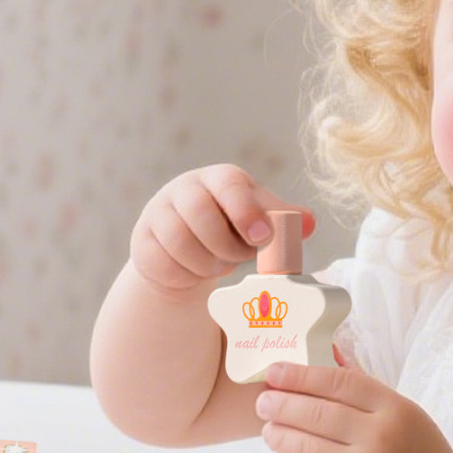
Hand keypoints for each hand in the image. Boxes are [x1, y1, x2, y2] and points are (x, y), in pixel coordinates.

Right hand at [130, 166, 312, 298]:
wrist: (189, 249)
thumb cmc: (230, 227)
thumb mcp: (259, 220)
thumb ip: (283, 220)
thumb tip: (309, 223)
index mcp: (218, 178)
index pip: (229, 185)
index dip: (246, 211)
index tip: (262, 238)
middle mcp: (184, 189)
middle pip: (199, 212)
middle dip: (225, 244)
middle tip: (239, 258)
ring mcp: (158, 213)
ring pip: (179, 240)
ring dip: (206, 262)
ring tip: (218, 264)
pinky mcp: (142, 241)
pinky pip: (162, 262)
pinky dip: (185, 274)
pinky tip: (194, 271)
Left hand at [255, 360, 452, 452]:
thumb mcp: (404, 412)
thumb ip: (364, 387)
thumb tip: (325, 353)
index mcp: (394, 410)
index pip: (337, 382)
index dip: (300, 374)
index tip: (274, 372)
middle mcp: (378, 439)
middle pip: (315, 413)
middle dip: (280, 404)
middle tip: (263, 402)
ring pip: (303, 446)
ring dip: (277, 434)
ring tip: (269, 429)